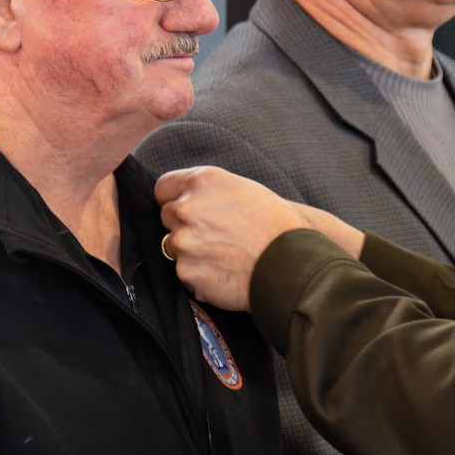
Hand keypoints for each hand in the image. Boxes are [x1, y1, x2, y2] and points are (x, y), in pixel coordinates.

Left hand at [155, 166, 363, 309]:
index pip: (163, 188)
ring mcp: (184, 241)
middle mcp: (187, 208)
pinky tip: (224, 271)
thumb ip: (208, 190)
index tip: (186, 208)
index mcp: (202, 181)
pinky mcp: (186, 271)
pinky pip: (184, 272)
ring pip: (174, 246)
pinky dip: (199, 274)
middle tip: (215, 234)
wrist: (291, 262)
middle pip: (167, 216)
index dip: (174, 199)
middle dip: (184, 225)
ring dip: (191, 251)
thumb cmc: (275, 223)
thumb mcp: (242, 188)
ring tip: (223, 254)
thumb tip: (185, 198)